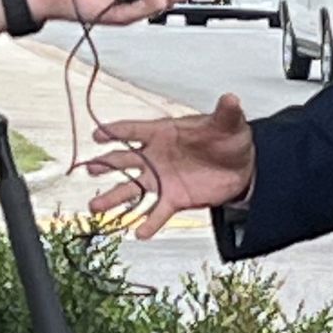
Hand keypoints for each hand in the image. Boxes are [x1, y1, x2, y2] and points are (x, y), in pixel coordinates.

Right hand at [84, 93, 255, 238]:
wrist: (242, 167)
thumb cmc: (228, 139)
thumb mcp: (229, 123)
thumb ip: (226, 113)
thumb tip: (231, 99)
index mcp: (164, 132)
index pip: (135, 130)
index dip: (116, 131)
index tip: (98, 134)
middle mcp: (156, 156)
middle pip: (125, 159)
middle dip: (106, 164)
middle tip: (90, 168)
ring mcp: (162, 179)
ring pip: (132, 189)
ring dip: (114, 197)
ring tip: (96, 207)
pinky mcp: (174, 199)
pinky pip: (158, 212)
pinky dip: (149, 223)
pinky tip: (140, 233)